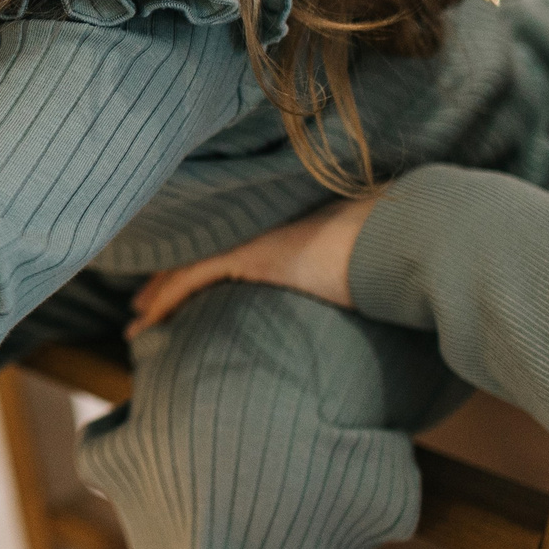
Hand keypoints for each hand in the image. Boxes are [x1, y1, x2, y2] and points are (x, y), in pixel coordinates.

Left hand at [124, 192, 380, 336]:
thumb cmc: (401, 256)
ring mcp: (257, 236)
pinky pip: (193, 278)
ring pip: (188, 266)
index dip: (198, 267)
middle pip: (200, 253)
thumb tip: (361, 306)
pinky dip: (166, 298)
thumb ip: (352, 281)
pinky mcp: (253, 254)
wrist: (412, 237)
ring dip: (158, 295)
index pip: (229, 247)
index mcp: (286, 227)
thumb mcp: (369, 270)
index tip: (177, 290)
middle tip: (143, 308)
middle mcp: (264, 226)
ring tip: (137, 321)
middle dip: (168, 282)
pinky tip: (146, 321)